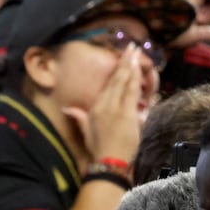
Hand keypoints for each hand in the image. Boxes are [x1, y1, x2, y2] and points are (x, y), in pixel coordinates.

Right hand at [62, 47, 143, 163]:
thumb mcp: (86, 130)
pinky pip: (136, 95)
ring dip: (134, 68)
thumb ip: (78, 116)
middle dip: (128, 62)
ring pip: (129, 84)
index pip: (111, 82)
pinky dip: (139, 82)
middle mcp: (109, 104)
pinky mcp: (131, 116)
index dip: (119, 67)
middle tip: (134, 47)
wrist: (109, 162)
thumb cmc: (98, 148)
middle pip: (120, 79)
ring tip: (139, 55)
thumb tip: (67, 108)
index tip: (124, 54)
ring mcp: (121, 109)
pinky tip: (142, 73)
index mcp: (98, 106)